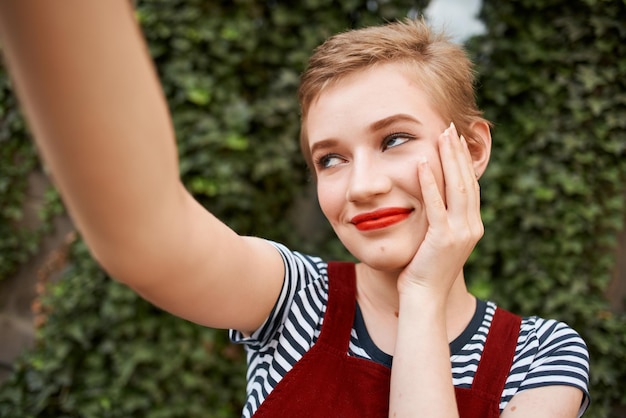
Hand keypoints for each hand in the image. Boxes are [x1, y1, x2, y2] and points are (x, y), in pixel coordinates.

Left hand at [398, 122, 482, 300]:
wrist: (423, 298)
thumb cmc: (423, 270)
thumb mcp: (436, 240)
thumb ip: (440, 220)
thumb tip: (434, 200)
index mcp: (472, 225)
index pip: (469, 185)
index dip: (463, 160)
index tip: (456, 138)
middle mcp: (471, 226)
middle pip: (466, 180)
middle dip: (458, 152)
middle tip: (451, 126)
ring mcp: (460, 233)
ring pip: (456, 188)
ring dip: (448, 159)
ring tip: (442, 135)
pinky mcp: (443, 239)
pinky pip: (436, 205)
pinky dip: (429, 183)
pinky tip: (421, 162)